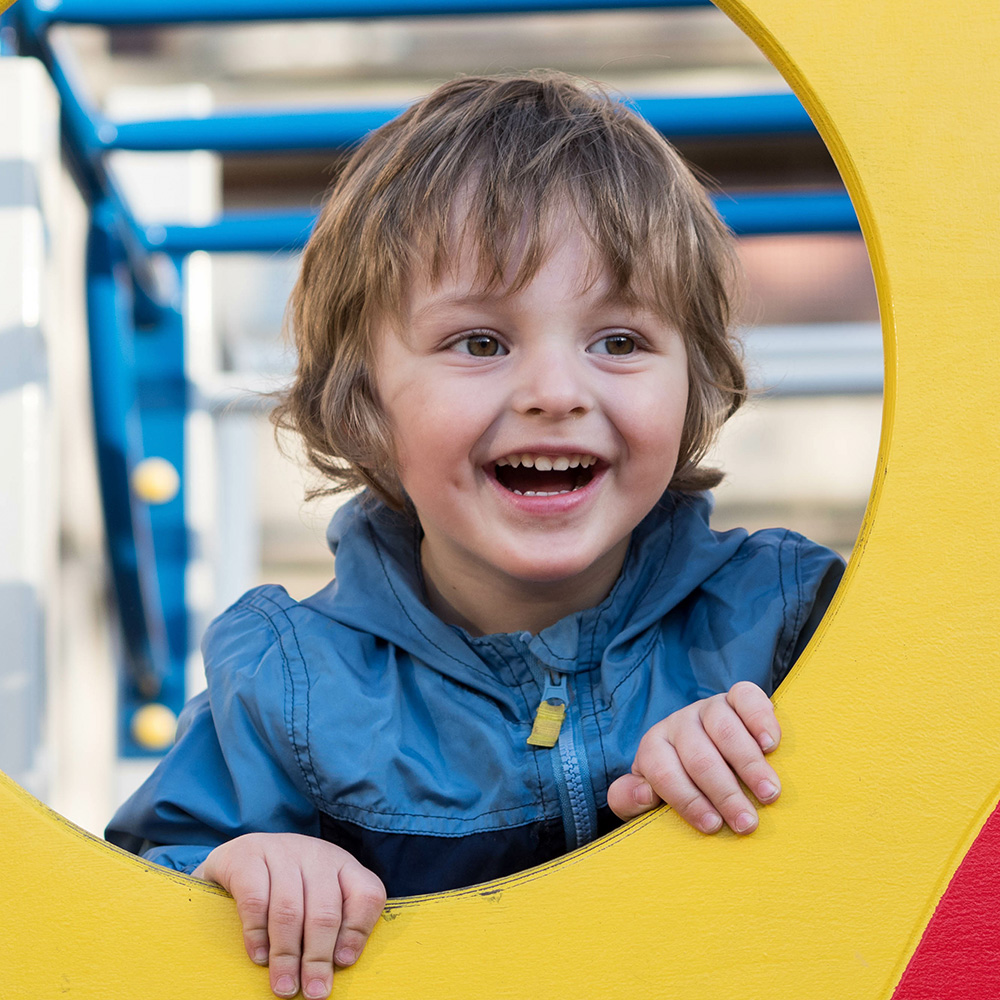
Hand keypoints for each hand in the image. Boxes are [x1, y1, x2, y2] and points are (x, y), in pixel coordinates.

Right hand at [193, 833, 385, 998]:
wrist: (238, 853)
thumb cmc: (285, 888)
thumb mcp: (316, 897)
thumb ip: (332, 926)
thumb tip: (336, 971)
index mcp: (343, 865)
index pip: (367, 894)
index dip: (358, 932)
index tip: (343, 964)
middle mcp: (317, 855)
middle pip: (325, 911)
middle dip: (319, 958)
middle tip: (315, 992)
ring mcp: (282, 852)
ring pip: (290, 910)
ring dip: (287, 955)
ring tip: (284, 987)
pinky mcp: (246, 857)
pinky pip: (255, 900)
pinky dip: (257, 934)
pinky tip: (258, 957)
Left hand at [607, 681, 780, 834]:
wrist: (705, 752)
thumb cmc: (679, 784)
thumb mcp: (646, 797)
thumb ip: (630, 799)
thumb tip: (644, 793)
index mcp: (654, 747)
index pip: (663, 773)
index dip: (687, 801)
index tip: (712, 826)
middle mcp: (679, 723)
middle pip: (698, 756)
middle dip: (724, 793)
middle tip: (747, 823)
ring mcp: (708, 707)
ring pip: (724, 729)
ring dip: (748, 765)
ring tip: (768, 794)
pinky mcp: (735, 697)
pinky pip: (746, 698)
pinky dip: (760, 720)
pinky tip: (771, 746)